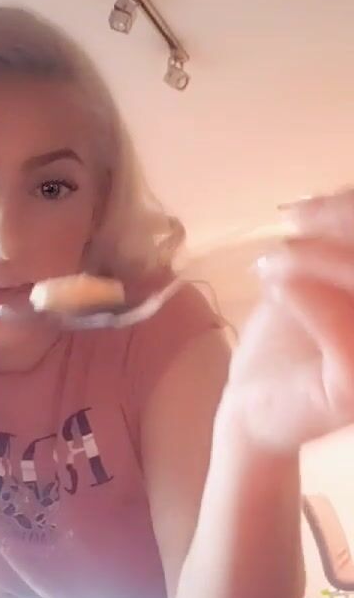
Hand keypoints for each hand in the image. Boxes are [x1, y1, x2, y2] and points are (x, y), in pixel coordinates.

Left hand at [219, 188, 353, 452]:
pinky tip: (278, 285)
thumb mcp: (319, 273)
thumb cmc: (292, 337)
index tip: (312, 204)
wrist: (252, 405)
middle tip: (293, 220)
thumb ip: (341, 236)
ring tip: (274, 260)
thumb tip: (347, 191)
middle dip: (345, 224)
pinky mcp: (352, 392)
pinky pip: (343, 337)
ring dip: (319, 261)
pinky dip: (310, 299)